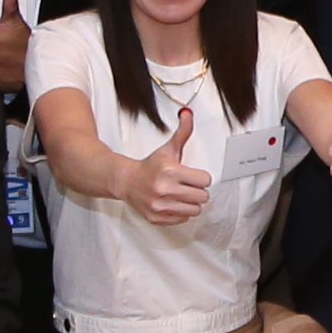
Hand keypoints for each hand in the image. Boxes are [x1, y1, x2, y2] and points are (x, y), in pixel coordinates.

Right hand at [130, 106, 209, 226]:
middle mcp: (164, 189)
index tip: (192, 175)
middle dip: (197, 190)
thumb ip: (182, 132)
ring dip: (191, 202)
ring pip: (195, 210)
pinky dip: (180, 212)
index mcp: (170, 171)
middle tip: (187, 185)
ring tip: (180, 194)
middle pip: (202, 197)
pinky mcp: (156, 217)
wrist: (126, 181)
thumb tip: (188, 114)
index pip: (205, 180)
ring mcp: (160, 205)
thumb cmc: (150, 165)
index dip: (201, 177)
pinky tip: (172, 202)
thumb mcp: (168, 148)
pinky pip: (183, 219)